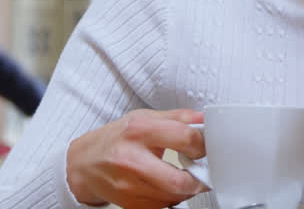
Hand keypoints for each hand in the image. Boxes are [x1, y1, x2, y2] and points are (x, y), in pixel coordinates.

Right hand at [66, 108, 205, 208]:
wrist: (83, 162)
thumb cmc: (116, 138)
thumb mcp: (145, 118)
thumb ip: (178, 117)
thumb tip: (206, 118)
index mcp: (140, 131)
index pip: (186, 138)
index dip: (203, 144)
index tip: (205, 148)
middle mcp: (131, 159)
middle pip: (178, 179)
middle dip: (199, 179)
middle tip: (204, 173)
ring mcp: (126, 184)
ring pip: (171, 197)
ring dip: (186, 190)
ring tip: (186, 179)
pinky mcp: (126, 202)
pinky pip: (159, 207)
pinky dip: (170, 200)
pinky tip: (168, 188)